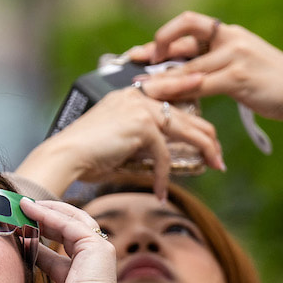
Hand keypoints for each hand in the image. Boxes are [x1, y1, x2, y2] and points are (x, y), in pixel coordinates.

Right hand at [15, 82, 224, 202]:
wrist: (65, 156)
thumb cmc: (83, 155)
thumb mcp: (116, 143)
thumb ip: (138, 142)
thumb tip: (158, 158)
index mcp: (129, 95)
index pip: (166, 90)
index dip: (187, 89)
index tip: (204, 91)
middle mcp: (136, 96)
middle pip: (183, 113)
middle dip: (206, 134)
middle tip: (217, 154)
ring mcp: (140, 109)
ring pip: (185, 130)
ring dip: (204, 149)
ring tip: (216, 164)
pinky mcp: (142, 126)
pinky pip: (163, 155)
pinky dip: (164, 177)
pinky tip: (162, 193)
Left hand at [24, 200, 120, 282]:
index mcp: (80, 281)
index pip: (55, 256)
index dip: (35, 244)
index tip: (16, 236)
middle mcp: (91, 264)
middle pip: (65, 233)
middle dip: (42, 221)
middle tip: (19, 212)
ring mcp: (97, 253)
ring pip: (71, 221)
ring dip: (46, 211)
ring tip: (23, 204)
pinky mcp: (96, 246)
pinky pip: (68, 222)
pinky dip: (48, 213)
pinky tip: (29, 207)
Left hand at [130, 12, 282, 145]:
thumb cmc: (273, 83)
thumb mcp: (243, 65)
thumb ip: (216, 64)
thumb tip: (186, 73)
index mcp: (232, 33)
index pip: (192, 24)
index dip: (167, 35)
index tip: (148, 50)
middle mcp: (232, 38)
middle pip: (185, 36)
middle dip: (156, 47)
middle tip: (134, 60)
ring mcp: (236, 55)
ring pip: (189, 65)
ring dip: (161, 77)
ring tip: (140, 87)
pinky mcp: (238, 76)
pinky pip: (200, 83)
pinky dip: (178, 90)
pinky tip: (163, 96)